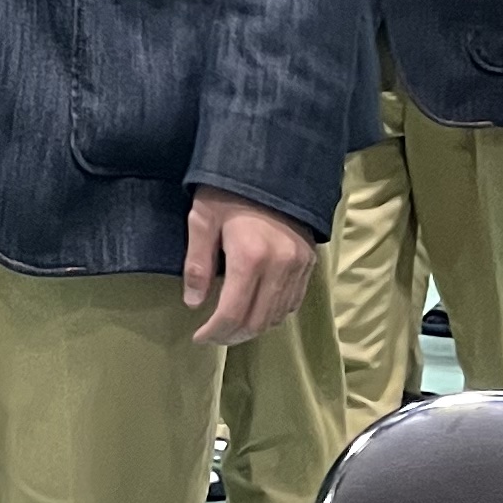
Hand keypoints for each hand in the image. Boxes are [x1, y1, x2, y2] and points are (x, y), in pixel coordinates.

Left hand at [183, 192, 313, 347]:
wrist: (272, 164)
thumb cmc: (229, 189)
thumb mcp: (203, 220)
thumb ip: (197, 265)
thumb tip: (193, 303)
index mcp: (250, 256)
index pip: (233, 313)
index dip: (215, 332)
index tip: (199, 337)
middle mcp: (280, 266)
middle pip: (258, 321)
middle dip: (233, 335)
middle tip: (214, 336)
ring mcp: (299, 265)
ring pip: (278, 315)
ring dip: (254, 328)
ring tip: (232, 326)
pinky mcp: (309, 261)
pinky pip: (294, 301)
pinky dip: (274, 313)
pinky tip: (257, 309)